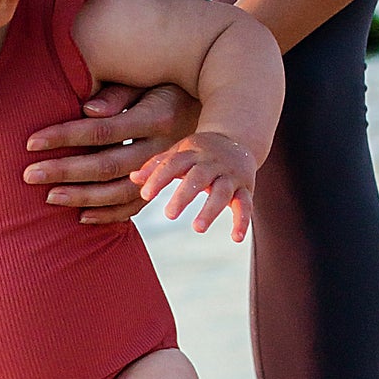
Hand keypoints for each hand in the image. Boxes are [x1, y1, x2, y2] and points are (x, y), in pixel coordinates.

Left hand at [22, 82, 199, 224]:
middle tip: (29, 175)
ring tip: (49, 197)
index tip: (31, 142)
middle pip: (106, 165)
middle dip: (65, 171)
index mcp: (155, 116)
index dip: (65, 136)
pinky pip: (134, 207)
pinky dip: (108, 215)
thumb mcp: (147, 80)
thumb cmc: (167, 84)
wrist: (211, 105)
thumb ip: (117, 93)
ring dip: (82, 197)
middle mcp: (162, 147)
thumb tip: (86, 111)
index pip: (101, 130)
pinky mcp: (163, 185)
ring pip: (119, 192)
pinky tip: (81, 217)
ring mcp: (164, 171)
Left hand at [131, 131, 256, 241]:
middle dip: (184, 195)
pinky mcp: (245, 188)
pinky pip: (246, 204)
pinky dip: (242, 221)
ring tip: (197, 229)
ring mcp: (230, 175)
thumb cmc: (200, 152)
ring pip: (222, 191)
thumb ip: (157, 166)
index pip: (173, 163)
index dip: (158, 178)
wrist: (238, 139)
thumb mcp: (179, 153)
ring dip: (211, 210)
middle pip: (198, 176)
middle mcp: (212, 163)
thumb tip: (133, 178)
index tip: (145, 195)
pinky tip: (236, 238)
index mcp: (192, 153)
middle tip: (169, 215)